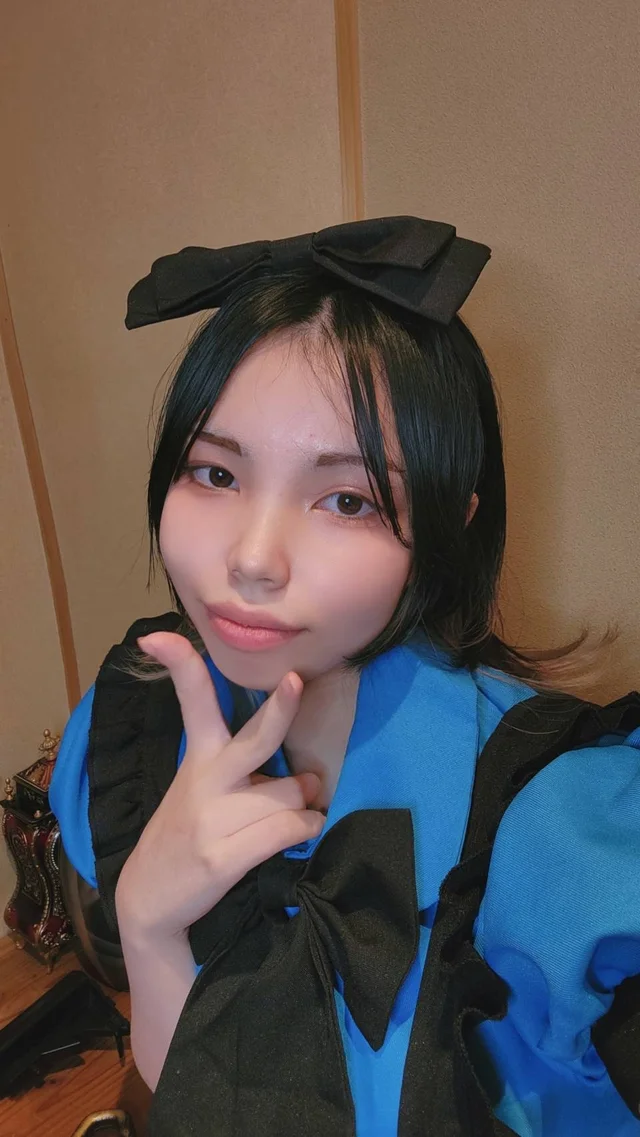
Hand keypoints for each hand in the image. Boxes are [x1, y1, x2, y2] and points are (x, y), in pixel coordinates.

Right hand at [114, 632, 323, 940]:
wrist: (150, 898)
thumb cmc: (190, 831)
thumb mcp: (200, 785)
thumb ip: (247, 770)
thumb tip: (315, 774)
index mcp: (199, 756)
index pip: (192, 702)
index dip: (181, 665)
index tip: (161, 636)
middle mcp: (205, 780)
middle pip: (256, 738)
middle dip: (279, 708)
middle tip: (295, 682)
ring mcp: (211, 819)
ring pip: (290, 793)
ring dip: (307, 804)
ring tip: (300, 813)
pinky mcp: (222, 857)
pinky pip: (286, 831)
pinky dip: (305, 829)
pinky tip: (303, 831)